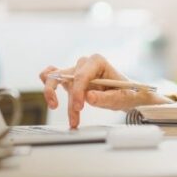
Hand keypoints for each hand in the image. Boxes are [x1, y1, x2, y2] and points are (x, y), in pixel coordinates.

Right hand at [39, 54, 168, 127]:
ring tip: (60, 110)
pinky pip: (52, 75)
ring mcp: (76, 70)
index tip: (79, 108)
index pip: (81, 76)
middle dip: (68, 98)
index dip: (77, 93)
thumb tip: (88, 97)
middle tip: (71, 114)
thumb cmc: (126, 93)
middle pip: (67, 78)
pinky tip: (49, 94)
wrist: (128, 95)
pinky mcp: (70, 79)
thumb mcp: (122, 98)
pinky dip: (48, 83)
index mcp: (97, 62)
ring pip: (56, 78)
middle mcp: (85, 63)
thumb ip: (106, 98)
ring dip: (53, 95)